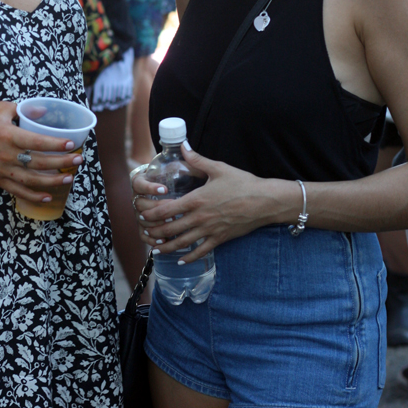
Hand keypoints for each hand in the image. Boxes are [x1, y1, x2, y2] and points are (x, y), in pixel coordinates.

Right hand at [0, 102, 83, 204]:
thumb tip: (44, 112)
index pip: (36, 142)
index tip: (71, 144)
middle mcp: (6, 155)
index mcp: (7, 136)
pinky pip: (19, 191)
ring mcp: (2, 170)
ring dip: (53, 181)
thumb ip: (23, 110)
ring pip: (32, 180)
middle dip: (61, 163)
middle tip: (78, 160)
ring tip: (69, 177)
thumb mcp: (0, 109)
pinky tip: (49, 196)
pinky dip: (35, 196)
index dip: (55, 144)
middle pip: (39, 162)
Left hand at [132, 145, 277, 262]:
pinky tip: (182, 261)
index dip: (151, 215)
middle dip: (154, 232)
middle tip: (144, 232)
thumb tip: (184, 145)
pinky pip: (201, 251)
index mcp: (196, 200)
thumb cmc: (242, 183)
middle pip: (170, 230)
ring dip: (167, 248)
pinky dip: (189, 258)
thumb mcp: (218, 168)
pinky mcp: (220, 239)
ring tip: (156, 250)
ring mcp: (209, 230)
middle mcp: (200, 218)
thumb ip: (197, 160)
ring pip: (182, 243)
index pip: (166, 211)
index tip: (142, 215)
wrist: (264, 201)